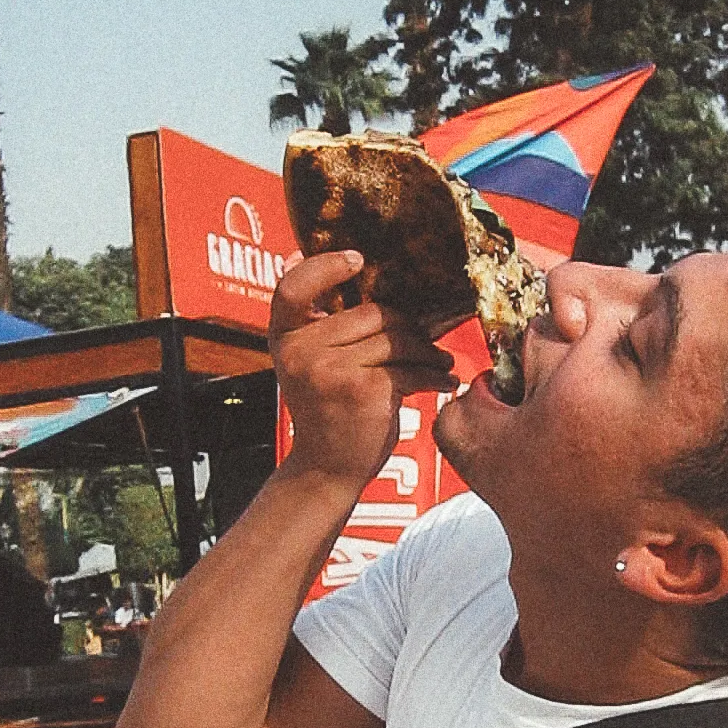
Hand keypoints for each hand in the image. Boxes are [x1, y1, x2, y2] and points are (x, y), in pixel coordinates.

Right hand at [271, 252, 457, 488]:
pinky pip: (409, 368)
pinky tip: (443, 381)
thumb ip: (329, 329)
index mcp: (284, 337)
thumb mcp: (314, 365)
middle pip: (370, 313)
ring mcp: (329, 370)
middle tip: (428, 341)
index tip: (356, 258)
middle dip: (407, 327)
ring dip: (426, 351)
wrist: (328, 469)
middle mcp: (300, 351)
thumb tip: (377, 280)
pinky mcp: (362, 390)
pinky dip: (432, 375)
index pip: (291, 288)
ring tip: (440, 362)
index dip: (323, 267)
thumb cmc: (331, 412)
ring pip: (395, 340)